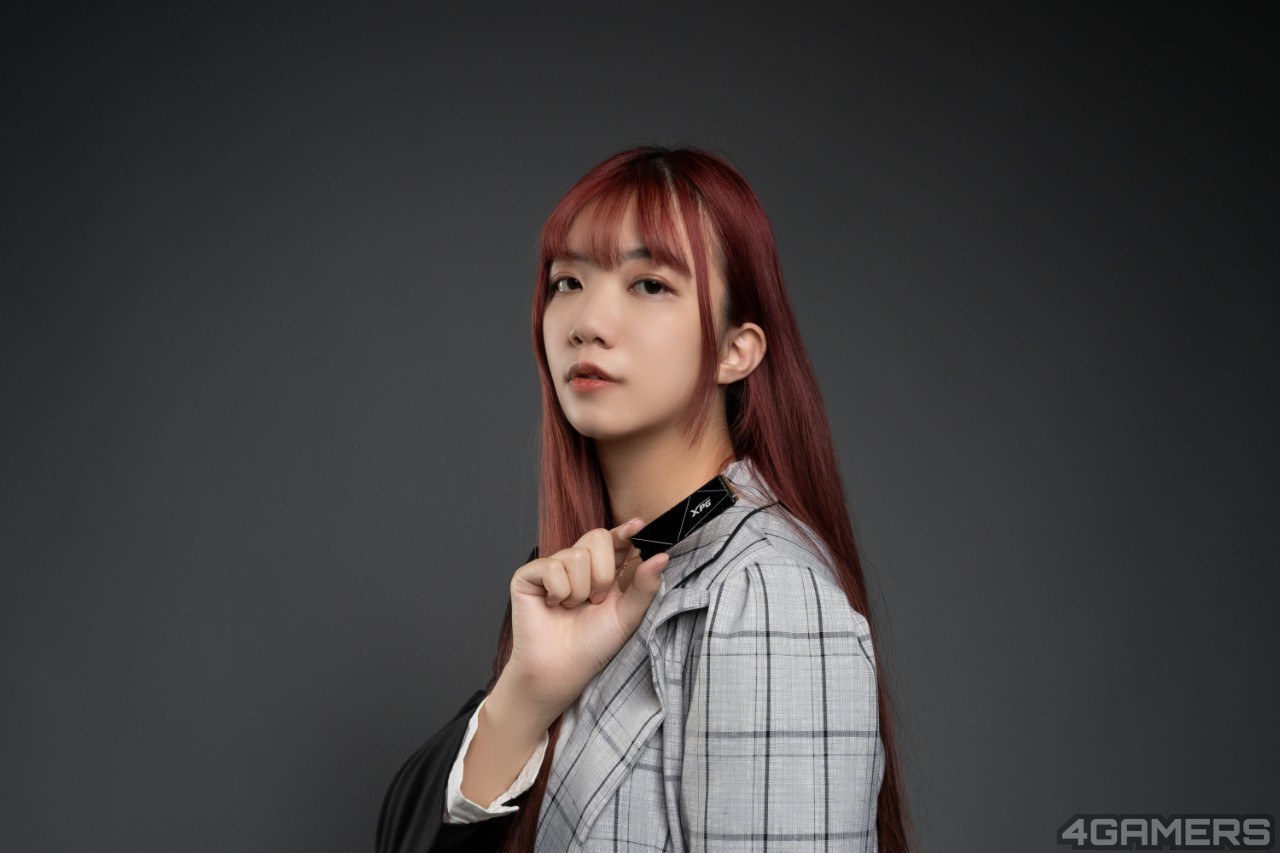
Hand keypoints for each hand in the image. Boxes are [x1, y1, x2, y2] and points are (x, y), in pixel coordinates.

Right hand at [498, 518, 669, 720]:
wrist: (561, 670)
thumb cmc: (594, 645)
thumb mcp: (627, 616)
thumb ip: (645, 586)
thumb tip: (663, 557)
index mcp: (604, 569)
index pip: (616, 539)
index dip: (626, 531)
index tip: (639, 526)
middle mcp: (578, 563)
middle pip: (597, 537)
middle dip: (603, 574)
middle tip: (596, 601)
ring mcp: (552, 567)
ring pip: (575, 555)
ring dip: (580, 591)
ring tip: (573, 608)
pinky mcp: (528, 575)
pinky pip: (551, 567)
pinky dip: (558, 592)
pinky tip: (553, 606)